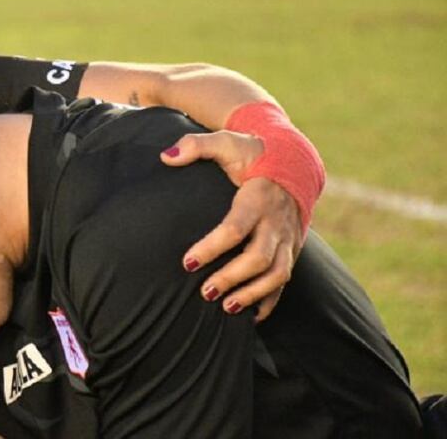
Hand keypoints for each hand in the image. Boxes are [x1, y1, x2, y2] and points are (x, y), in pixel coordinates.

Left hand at [161, 131, 302, 321]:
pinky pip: (286, 279)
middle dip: (233, 278)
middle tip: (205, 292)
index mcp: (258, 197)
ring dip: (253, 294)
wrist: (292, 161)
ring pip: (278, 273)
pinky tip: (252, 317)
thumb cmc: (251, 153)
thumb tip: (165, 156)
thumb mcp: (226, 141)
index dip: (211, 247)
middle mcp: (277, 221)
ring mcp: (288, 237)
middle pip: (260, 257)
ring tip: (226, 307)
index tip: (187, 262)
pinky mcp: (292, 248)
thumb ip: (196, 145)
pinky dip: (271, 300)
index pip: (236, 227)